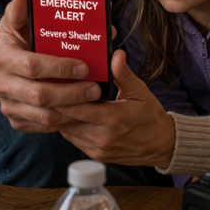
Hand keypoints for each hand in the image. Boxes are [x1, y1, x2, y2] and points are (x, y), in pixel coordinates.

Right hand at [0, 0, 102, 132]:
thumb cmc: (14, 42)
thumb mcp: (13, 23)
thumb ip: (19, 11)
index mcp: (2, 58)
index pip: (33, 67)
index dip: (60, 68)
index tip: (84, 65)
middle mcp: (2, 85)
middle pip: (41, 96)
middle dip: (72, 93)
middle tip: (95, 87)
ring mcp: (8, 105)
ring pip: (45, 116)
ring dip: (73, 110)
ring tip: (92, 99)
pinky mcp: (16, 120)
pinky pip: (44, 126)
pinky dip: (65, 121)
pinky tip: (79, 111)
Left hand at [57, 49, 175, 167]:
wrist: (162, 146)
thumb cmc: (150, 116)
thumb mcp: (140, 92)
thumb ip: (123, 74)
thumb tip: (115, 54)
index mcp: (113, 119)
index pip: (76, 109)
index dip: (61, 96)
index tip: (51, 82)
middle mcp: (103, 137)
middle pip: (66, 120)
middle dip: (55, 104)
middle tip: (46, 88)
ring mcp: (99, 148)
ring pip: (67, 131)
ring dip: (59, 116)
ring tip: (53, 98)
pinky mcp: (97, 155)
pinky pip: (74, 140)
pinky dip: (67, 126)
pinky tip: (65, 113)